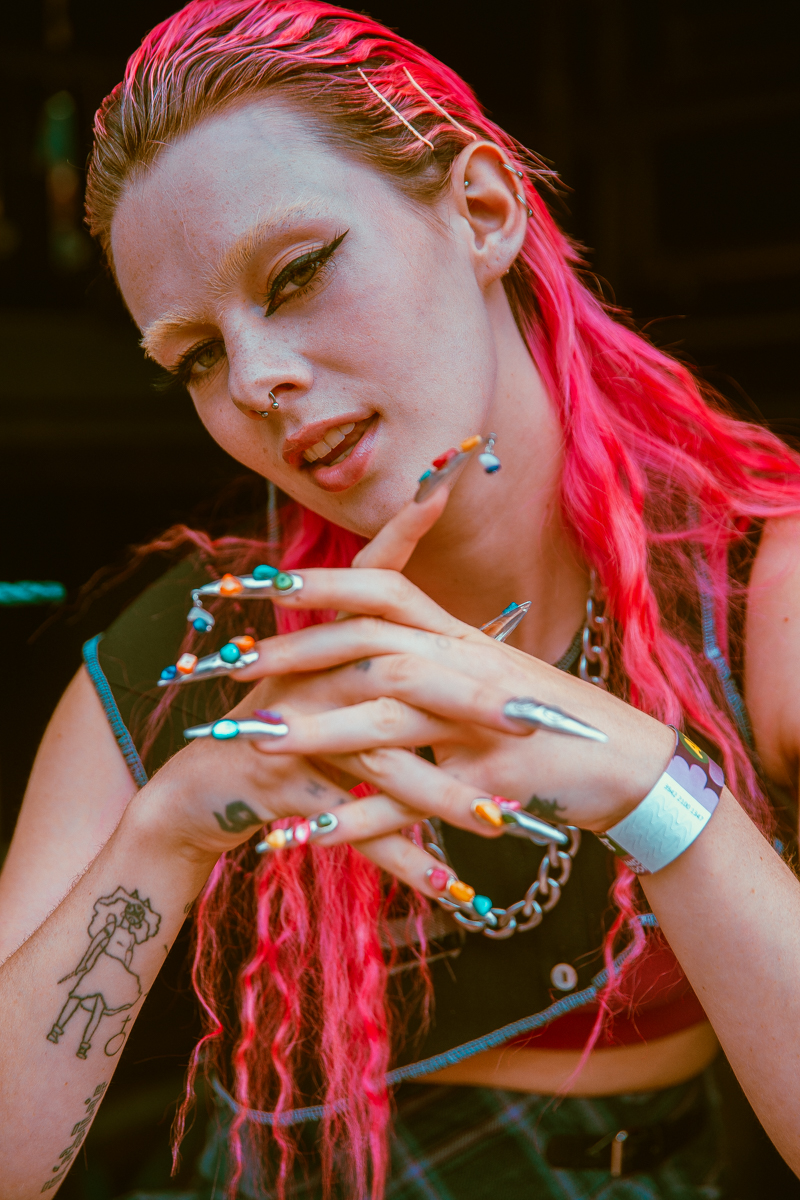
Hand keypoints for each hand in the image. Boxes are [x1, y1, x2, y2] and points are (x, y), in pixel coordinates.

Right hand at [131, 487, 491, 899]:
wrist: (201, 790)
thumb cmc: (279, 726)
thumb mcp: (323, 669)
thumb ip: (377, 624)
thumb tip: (453, 586)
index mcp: (327, 643)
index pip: (381, 595)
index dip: (419, 562)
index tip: (495, 587)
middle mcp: (309, 677)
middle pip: (396, 679)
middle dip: (467, 704)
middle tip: (529, 725)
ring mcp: (289, 732)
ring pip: (379, 762)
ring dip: (443, 796)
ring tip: (501, 821)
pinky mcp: (277, 788)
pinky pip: (349, 828)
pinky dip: (399, 858)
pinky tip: (448, 886)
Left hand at [236, 569, 674, 834]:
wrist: (631, 762)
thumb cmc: (553, 721)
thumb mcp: (490, 673)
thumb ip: (432, 657)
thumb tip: (375, 652)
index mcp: (460, 637)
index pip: (386, 587)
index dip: (324, 582)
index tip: (262, 582)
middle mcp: (467, 665)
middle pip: (371, 645)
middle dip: (298, 654)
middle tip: (233, 669)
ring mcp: (482, 722)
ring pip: (387, 719)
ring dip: (315, 731)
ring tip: (252, 743)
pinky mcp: (493, 779)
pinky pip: (416, 802)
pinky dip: (361, 819)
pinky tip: (311, 834)